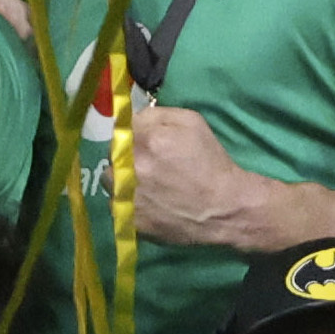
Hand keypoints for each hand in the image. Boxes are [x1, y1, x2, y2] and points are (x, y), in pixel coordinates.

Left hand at [117, 100, 295, 255]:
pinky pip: (117, 202)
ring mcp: (128, 195)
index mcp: (148, 140)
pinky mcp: (129, 218)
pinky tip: (149, 201)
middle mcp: (133, 167)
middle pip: (113, 153)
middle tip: (150, 164)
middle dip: (128, 154)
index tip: (147, 141)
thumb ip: (157, 114)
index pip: (123, 128)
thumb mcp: (192, 122)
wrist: (224, 208)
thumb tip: (134, 119)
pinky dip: (128, 200)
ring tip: (147, 184)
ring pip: (110, 179)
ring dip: (122, 177)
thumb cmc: (211, 162)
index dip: (135, 134)